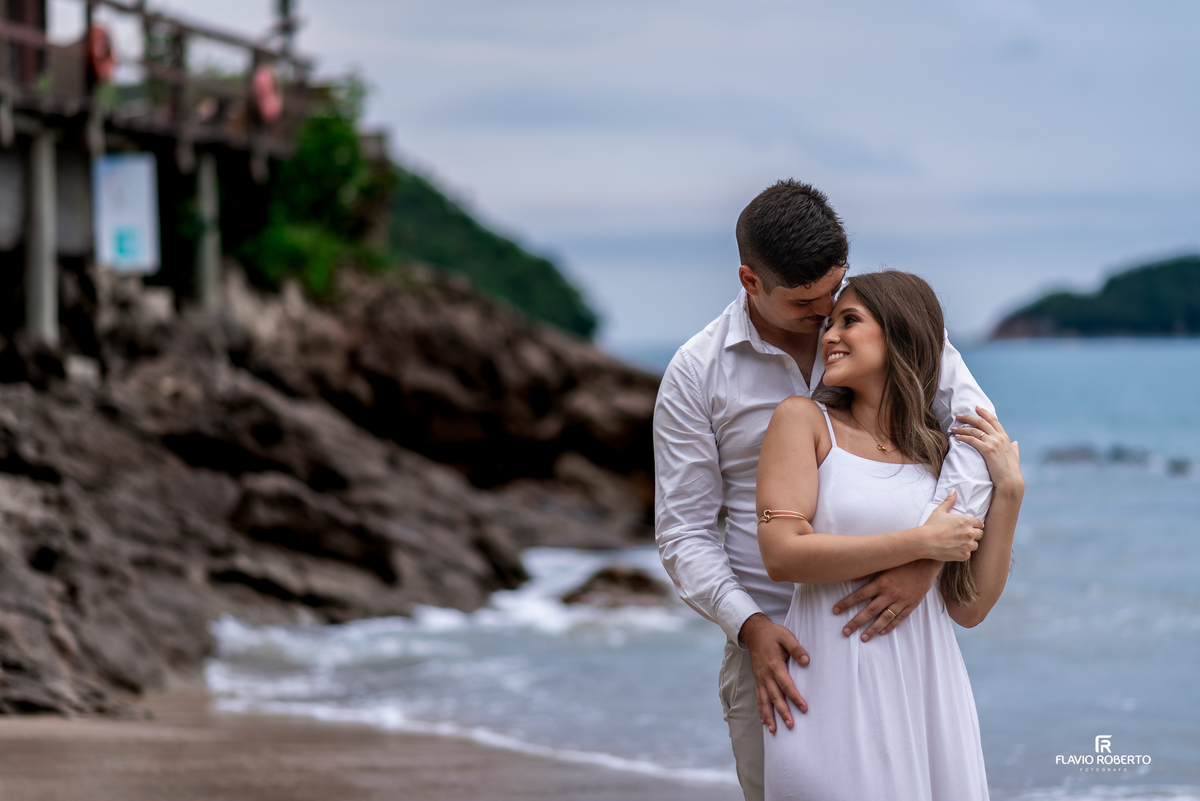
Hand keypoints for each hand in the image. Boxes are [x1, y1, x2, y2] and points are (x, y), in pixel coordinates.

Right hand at [738, 613, 809, 732]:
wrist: (754, 631)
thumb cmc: (772, 634)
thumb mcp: (786, 636)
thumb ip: (796, 648)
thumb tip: (806, 661)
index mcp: (774, 665)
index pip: (786, 685)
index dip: (795, 697)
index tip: (804, 708)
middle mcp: (766, 675)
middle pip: (775, 697)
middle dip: (782, 712)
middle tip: (791, 725)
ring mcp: (760, 678)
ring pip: (765, 701)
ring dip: (769, 715)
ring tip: (774, 730)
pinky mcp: (758, 679)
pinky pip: (759, 697)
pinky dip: (761, 710)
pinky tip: (764, 721)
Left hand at [832, 558, 940, 641]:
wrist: (926, 562)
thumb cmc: (902, 560)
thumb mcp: (884, 563)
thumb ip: (867, 571)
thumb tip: (851, 578)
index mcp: (881, 582)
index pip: (859, 595)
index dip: (846, 603)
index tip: (835, 610)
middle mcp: (889, 594)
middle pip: (869, 611)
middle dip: (856, 622)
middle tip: (845, 631)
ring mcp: (901, 601)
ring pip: (884, 618)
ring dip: (872, 629)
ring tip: (863, 638)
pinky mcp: (911, 605)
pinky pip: (899, 619)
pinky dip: (890, 626)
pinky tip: (882, 632)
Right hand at [920, 491, 983, 561]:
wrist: (925, 541)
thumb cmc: (932, 525)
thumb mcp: (940, 511)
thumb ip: (949, 501)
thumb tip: (953, 491)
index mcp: (966, 521)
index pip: (979, 523)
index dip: (974, 525)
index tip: (969, 527)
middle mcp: (970, 533)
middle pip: (979, 534)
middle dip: (973, 534)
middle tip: (963, 535)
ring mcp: (968, 545)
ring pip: (975, 545)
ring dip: (969, 544)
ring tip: (959, 543)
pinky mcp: (964, 555)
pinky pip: (968, 554)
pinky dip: (963, 552)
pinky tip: (954, 549)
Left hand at [953, 407, 1023, 494]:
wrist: (1011, 482)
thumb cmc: (1012, 471)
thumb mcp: (1015, 457)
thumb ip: (1014, 448)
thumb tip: (1015, 443)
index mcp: (1005, 437)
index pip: (993, 420)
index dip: (984, 413)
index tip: (976, 408)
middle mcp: (999, 437)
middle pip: (981, 422)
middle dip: (968, 417)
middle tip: (958, 415)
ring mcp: (993, 443)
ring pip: (974, 430)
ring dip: (961, 428)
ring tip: (952, 428)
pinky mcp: (987, 450)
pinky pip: (972, 440)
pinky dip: (963, 437)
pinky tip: (957, 437)